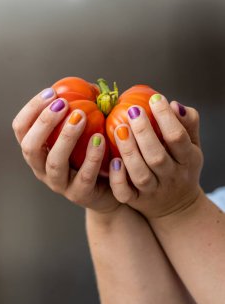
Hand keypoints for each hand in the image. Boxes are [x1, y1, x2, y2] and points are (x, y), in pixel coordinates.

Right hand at [12, 87, 119, 213]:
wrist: (109, 188)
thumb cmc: (92, 153)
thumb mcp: (83, 130)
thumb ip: (81, 108)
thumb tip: (89, 86)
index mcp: (37, 150)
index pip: (21, 128)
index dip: (32, 109)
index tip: (51, 92)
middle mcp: (41, 168)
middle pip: (30, 147)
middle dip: (44, 122)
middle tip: (62, 103)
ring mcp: (59, 184)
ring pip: (55, 163)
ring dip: (65, 137)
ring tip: (81, 117)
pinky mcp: (79, 194)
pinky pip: (84, 177)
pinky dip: (91, 157)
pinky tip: (100, 139)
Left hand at [109, 94, 203, 218]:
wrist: (177, 205)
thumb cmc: (181, 164)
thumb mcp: (192, 144)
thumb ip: (188, 123)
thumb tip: (173, 104)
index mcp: (187, 160)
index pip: (178, 137)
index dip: (166, 117)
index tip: (155, 98)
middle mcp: (172, 177)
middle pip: (157, 157)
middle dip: (144, 133)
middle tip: (133, 111)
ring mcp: (153, 191)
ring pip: (140, 174)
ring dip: (129, 151)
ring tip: (119, 129)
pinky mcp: (136, 201)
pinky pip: (125, 194)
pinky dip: (118, 179)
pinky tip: (112, 161)